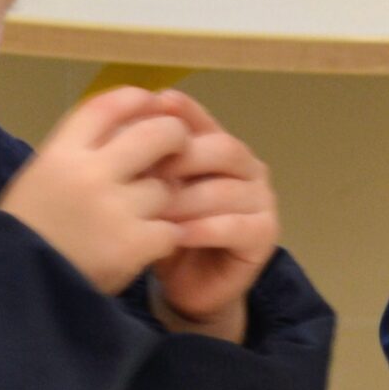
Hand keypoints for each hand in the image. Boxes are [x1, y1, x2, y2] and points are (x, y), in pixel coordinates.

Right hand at [0, 87, 189, 293]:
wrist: (13, 292)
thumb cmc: (27, 235)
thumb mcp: (39, 180)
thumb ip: (79, 153)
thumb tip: (133, 122)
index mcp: (58, 155)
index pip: (108, 105)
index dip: (138, 100)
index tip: (155, 103)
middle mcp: (87, 174)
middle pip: (156, 133)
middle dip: (174, 139)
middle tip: (177, 151)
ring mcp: (112, 209)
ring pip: (166, 187)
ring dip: (165, 201)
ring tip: (147, 215)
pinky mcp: (131, 244)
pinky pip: (170, 229)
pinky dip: (165, 238)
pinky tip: (149, 245)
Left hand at [144, 89, 280, 341]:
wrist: (189, 285)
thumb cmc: (169, 231)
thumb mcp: (154, 191)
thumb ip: (149, 161)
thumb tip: (123, 126)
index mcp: (222, 150)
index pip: (205, 122)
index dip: (184, 112)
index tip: (156, 104)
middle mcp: (249, 168)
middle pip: (222, 149)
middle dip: (182, 158)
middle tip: (144, 171)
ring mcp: (262, 200)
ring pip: (225, 190)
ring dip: (186, 200)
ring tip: (152, 211)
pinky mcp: (265, 234)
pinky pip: (234, 226)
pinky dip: (203, 230)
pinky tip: (175, 236)